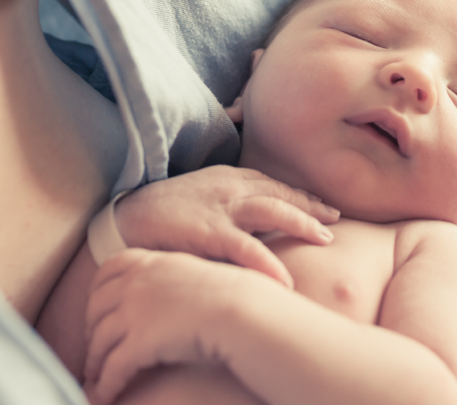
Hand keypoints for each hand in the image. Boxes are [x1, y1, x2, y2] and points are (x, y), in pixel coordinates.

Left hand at [84, 249, 270, 404]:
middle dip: (91, 328)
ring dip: (94, 361)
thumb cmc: (234, 296)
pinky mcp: (139, 343)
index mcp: (150, 263)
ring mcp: (134, 312)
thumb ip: (174, 277)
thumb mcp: (195, 273)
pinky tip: (106, 395)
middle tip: (93, 345)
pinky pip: (113, 368)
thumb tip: (173, 292)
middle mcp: (136, 284)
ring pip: (100, 340)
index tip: (95, 306)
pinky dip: (106, 384)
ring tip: (94, 376)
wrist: (242, 310)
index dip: (96, 290)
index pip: (109, 270)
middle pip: (97, 306)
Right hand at [114, 165, 338, 287]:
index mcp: (224, 179)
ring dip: (301, 222)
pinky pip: (245, 247)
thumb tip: (253, 226)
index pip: (271, 184)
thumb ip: (225, 207)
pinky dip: (268, 262)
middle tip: (335, 220)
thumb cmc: (159, 214)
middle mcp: (226, 187)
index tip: (323, 208)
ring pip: (271, 210)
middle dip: (309, 206)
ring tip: (325, 239)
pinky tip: (286, 278)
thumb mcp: (197, 200)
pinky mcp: (206, 232)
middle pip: (279, 193)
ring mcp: (218, 208)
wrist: (121, 219)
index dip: (299, 196)